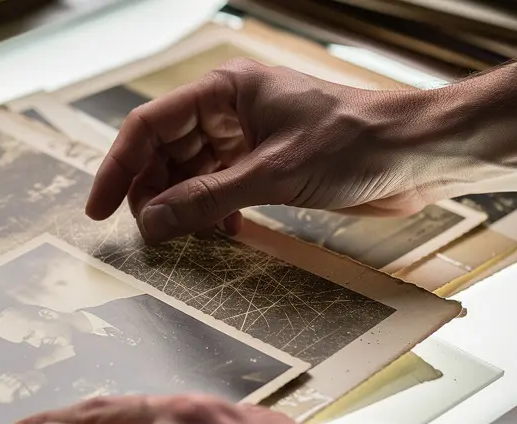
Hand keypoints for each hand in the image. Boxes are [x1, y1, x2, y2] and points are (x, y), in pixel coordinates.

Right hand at [86, 58, 465, 243]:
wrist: (417, 155)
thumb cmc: (356, 142)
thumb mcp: (273, 172)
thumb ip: (207, 198)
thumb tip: (151, 223)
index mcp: (224, 91)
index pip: (149, 126)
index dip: (119, 168)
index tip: (98, 210)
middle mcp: (229, 111)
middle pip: (164, 152)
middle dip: (150, 193)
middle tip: (146, 235)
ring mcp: (247, 139)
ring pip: (189, 175)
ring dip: (181, 208)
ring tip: (180, 239)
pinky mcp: (266, 167)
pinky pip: (219, 191)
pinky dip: (212, 214)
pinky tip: (219, 234)